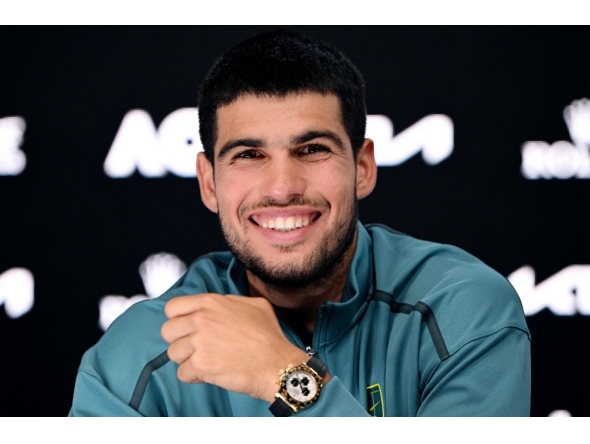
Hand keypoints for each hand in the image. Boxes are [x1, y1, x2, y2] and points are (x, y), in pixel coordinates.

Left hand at [161, 293, 308, 402]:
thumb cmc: (269, 336)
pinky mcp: (200, 365)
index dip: (178, 319)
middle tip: (196, 347)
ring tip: (206, 361)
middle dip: (180, 340)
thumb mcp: (255, 305)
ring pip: (172, 353)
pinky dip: (194, 377)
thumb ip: (230, 301)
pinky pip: (182, 373)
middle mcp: (201, 319)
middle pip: (167, 330)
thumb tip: (220, 305)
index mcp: (211, 302)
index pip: (173, 307)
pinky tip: (210, 373)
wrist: (276, 364)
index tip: (187, 328)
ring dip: (186, 360)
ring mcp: (198, 342)